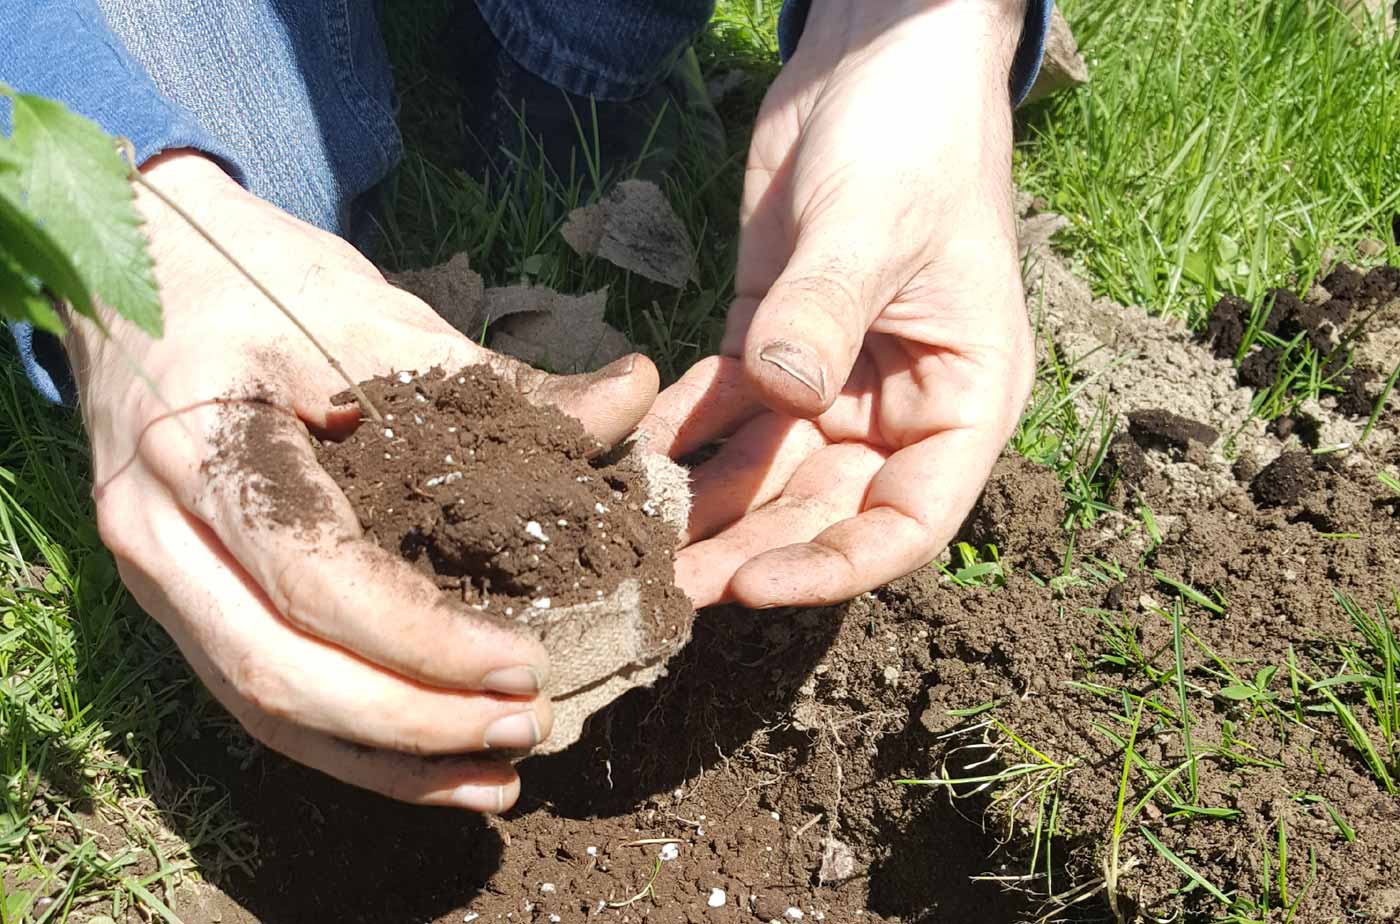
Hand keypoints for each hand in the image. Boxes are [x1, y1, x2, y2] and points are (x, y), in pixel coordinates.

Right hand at [68, 151, 658, 808]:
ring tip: (498, 768)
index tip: (526, 664)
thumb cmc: (265, 281)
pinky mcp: (179, 598)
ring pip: (261, 706)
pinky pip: (254, 699)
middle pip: (276, 671)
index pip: (315, 575)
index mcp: (204, 443)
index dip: (423, 639)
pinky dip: (347, 747)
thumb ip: (503, 379)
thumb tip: (633, 396)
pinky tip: (433, 770)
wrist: (148, 269)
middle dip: (411, 719)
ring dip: (384, 756)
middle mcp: (158, 526)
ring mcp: (156, 572)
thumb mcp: (381, 315)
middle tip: (528, 721)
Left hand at [644, 0, 1033, 607]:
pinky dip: (682, 427)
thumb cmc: (916, 138)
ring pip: (766, 468)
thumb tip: (782, 394)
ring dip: (705, 502)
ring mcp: (830, 376)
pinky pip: (723, 404)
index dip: (835, 567)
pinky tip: (631, 449)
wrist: (875, 62)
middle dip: (750, 547)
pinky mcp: (770, 338)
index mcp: (963, 398)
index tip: (754, 584)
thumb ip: (826, 311)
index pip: (910, 521)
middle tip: (667, 588)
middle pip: (823, 507)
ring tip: (634, 540)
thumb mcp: (875, 224)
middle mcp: (898, 404)